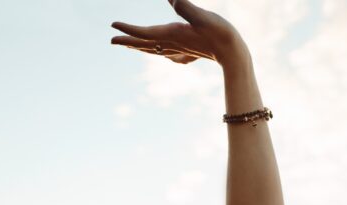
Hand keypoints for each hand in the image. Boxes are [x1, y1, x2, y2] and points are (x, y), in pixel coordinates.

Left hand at [110, 0, 246, 65]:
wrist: (235, 55)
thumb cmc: (220, 33)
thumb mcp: (202, 16)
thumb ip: (185, 6)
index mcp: (173, 34)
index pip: (144, 32)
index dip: (128, 29)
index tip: (112, 26)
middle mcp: (174, 44)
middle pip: (145, 44)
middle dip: (127, 41)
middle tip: (111, 40)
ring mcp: (182, 51)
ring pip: (156, 50)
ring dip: (141, 47)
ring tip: (131, 46)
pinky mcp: (191, 53)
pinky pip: (171, 55)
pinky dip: (162, 53)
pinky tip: (165, 55)